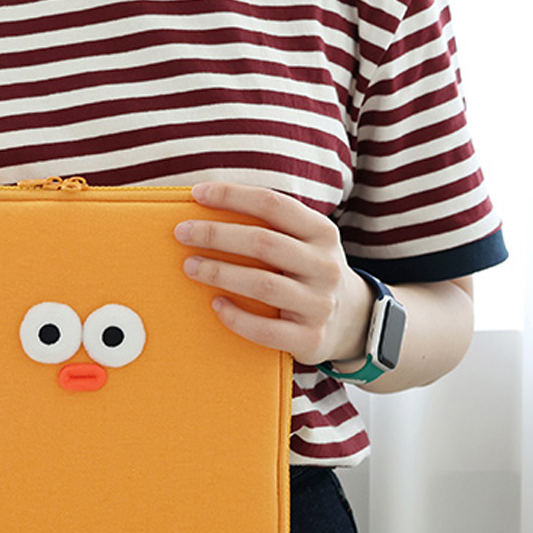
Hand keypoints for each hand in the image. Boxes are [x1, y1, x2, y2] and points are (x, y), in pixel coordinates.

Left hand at [173, 182, 372, 365]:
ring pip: (263, 284)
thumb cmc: (308, 272)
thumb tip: (207, 210)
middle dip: (217, 235)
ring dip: (220, 273)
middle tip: (182, 233)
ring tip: (190, 266)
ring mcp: (319, 304)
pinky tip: (215, 305)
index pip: (274, 204)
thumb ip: (270, 226)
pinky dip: (236, 317)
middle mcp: (324, 266)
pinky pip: (265, 330)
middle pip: (263, 243)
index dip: (233, 196)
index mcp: (322, 233)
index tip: (197, 193)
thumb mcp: (305, 242)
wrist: (350, 322)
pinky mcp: (309, 338)